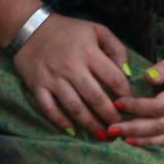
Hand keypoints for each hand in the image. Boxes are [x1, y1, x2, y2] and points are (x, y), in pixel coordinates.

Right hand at [11, 13, 129, 135]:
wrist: (31, 29)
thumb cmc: (70, 30)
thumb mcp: (98, 30)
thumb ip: (116, 49)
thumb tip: (127, 73)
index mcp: (90, 52)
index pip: (113, 77)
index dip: (125, 94)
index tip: (132, 105)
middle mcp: (72, 67)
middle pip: (95, 96)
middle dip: (109, 115)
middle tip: (119, 128)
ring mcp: (53, 78)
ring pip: (74, 106)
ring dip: (89, 123)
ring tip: (102, 135)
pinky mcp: (37, 87)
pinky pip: (49, 108)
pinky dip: (61, 121)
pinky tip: (73, 131)